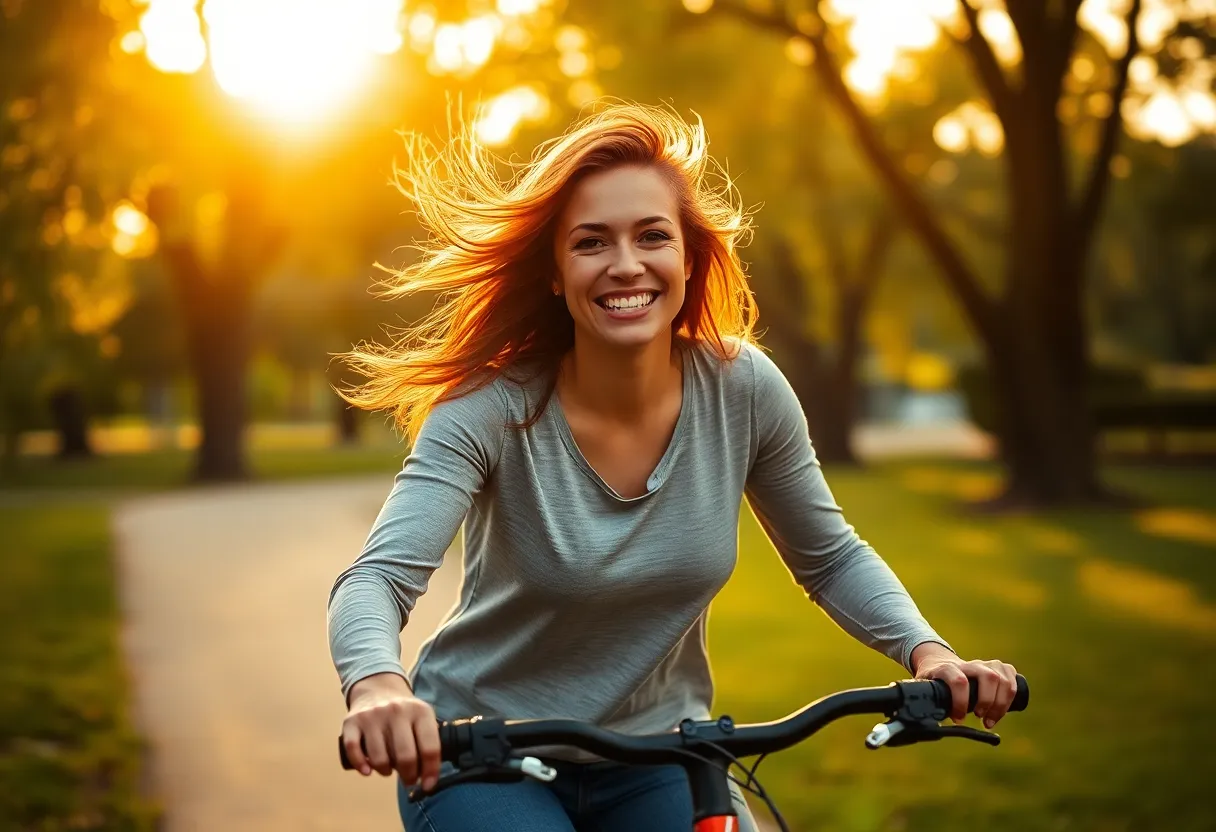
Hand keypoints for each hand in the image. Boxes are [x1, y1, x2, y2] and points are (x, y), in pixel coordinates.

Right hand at [342, 672, 440, 791]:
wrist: (377, 688)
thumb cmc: (403, 713)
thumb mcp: (421, 719)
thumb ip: (427, 743)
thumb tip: (427, 779)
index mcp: (420, 711)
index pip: (430, 748)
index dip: (430, 772)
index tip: (428, 785)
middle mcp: (397, 711)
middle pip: (405, 757)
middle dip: (409, 776)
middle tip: (408, 779)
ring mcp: (373, 715)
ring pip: (380, 758)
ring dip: (386, 771)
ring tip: (389, 769)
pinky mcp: (352, 721)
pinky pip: (353, 750)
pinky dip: (361, 765)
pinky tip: (368, 770)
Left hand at [911, 643, 1018, 728]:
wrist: (937, 662)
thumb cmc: (930, 681)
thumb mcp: (922, 691)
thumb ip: (921, 705)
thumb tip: (919, 725)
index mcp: (945, 669)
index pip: (958, 680)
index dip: (961, 701)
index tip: (958, 719)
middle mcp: (966, 665)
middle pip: (987, 676)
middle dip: (988, 701)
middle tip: (982, 719)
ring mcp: (982, 664)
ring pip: (1001, 675)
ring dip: (1002, 701)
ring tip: (991, 719)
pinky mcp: (994, 666)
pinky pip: (1010, 672)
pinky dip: (1011, 690)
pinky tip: (1004, 706)